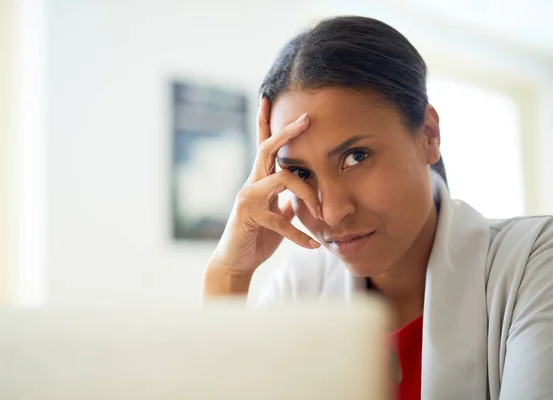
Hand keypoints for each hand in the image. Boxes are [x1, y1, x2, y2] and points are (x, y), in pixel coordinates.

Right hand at [204, 97, 320, 293]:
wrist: (235, 262)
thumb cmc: (257, 236)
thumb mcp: (276, 214)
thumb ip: (286, 199)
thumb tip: (301, 190)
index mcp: (259, 180)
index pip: (262, 147)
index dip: (264, 123)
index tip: (266, 98)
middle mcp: (251, 183)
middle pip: (267, 149)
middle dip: (287, 132)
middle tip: (306, 119)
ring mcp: (248, 198)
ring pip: (281, 178)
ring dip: (307, 192)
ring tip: (321, 212)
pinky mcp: (249, 216)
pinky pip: (280, 221)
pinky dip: (299, 235)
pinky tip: (313, 245)